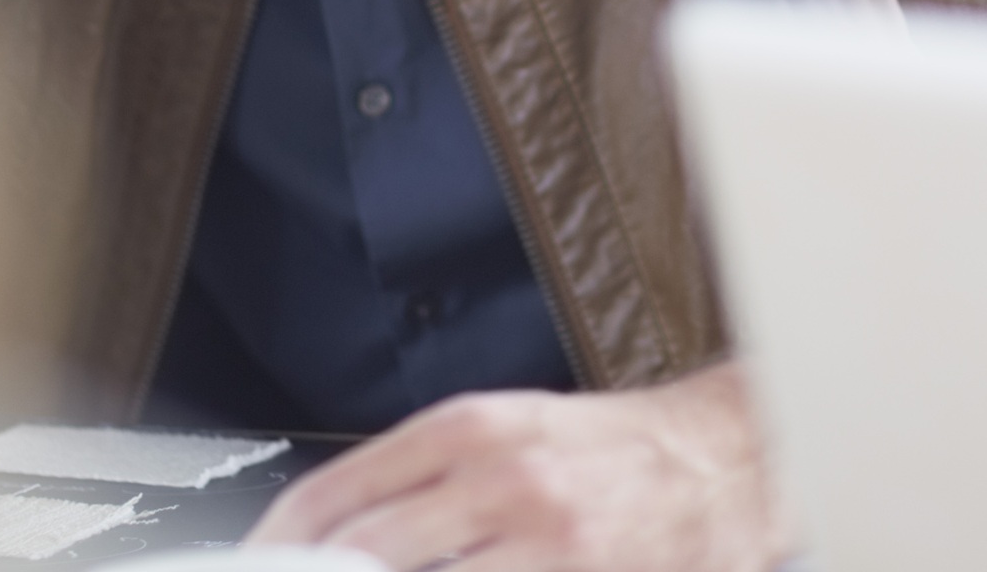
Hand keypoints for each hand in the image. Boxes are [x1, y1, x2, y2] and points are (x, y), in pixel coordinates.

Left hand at [243, 364, 793, 571]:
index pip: (338, 491)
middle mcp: (504, 480)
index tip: (257, 564)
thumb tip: (336, 532)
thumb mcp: (511, 433)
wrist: (729, 459)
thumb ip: (424, 479)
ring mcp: (547, 543)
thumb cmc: (615, 449)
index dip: (280, 543)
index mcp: (473, 429)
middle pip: (365, 554)